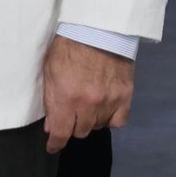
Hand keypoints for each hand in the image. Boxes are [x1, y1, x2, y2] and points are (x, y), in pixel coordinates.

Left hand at [42, 35, 134, 152]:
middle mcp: (89, 104)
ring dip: (90, 121)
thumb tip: (51, 127)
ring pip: (98, 127)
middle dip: (72, 125)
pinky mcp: (125, 96)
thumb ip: (51, 100)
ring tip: (86, 106)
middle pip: (80, 131)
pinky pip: (118, 122)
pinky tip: (103, 110)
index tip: (52, 146)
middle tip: (70, 113)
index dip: (56, 143)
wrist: (98, 29)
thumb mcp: (49, 71)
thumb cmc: (68, 47)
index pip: (61, 132)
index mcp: (67, 97)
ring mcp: (109, 101)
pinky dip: (109, 119)